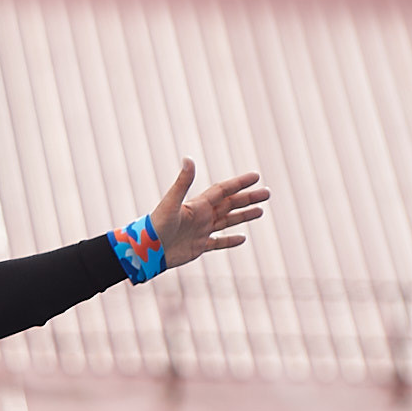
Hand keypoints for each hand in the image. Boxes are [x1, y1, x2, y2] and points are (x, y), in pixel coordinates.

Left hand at [150, 159, 267, 266]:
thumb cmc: (154, 226)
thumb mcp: (171, 203)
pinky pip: (217, 243)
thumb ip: (182, 182)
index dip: (239, 183)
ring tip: (261, 211)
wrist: (145, 251)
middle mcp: (201, 217)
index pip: (223, 190)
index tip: (256, 176)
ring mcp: (200, 232)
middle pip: (229, 204)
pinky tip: (242, 238)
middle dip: (248, 198)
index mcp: (197, 205)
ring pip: (226, 221)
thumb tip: (188, 159)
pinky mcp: (198, 247)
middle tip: (267, 193)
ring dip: (243, 216)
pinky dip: (230, 241)